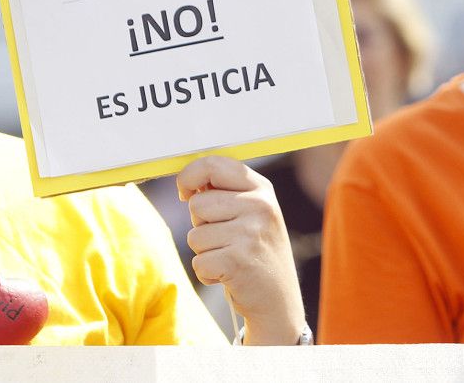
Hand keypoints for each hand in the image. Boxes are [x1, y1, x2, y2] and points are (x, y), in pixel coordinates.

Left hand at [177, 156, 304, 344]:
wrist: (279, 298)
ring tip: (230, 257)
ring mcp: (250, 233)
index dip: (189, 176)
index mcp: (262, 189)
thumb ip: (226, 193)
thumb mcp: (253, 213)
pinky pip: (198, 262)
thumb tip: (187, 183)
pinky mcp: (237, 261)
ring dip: (205, 251)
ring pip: (194, 235)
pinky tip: (229, 274)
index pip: (213, 165)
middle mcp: (260, 206)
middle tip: (225, 238)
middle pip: (197, 204)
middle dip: (200, 224)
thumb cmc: (257, 252)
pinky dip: (207, 273)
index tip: (184, 192)